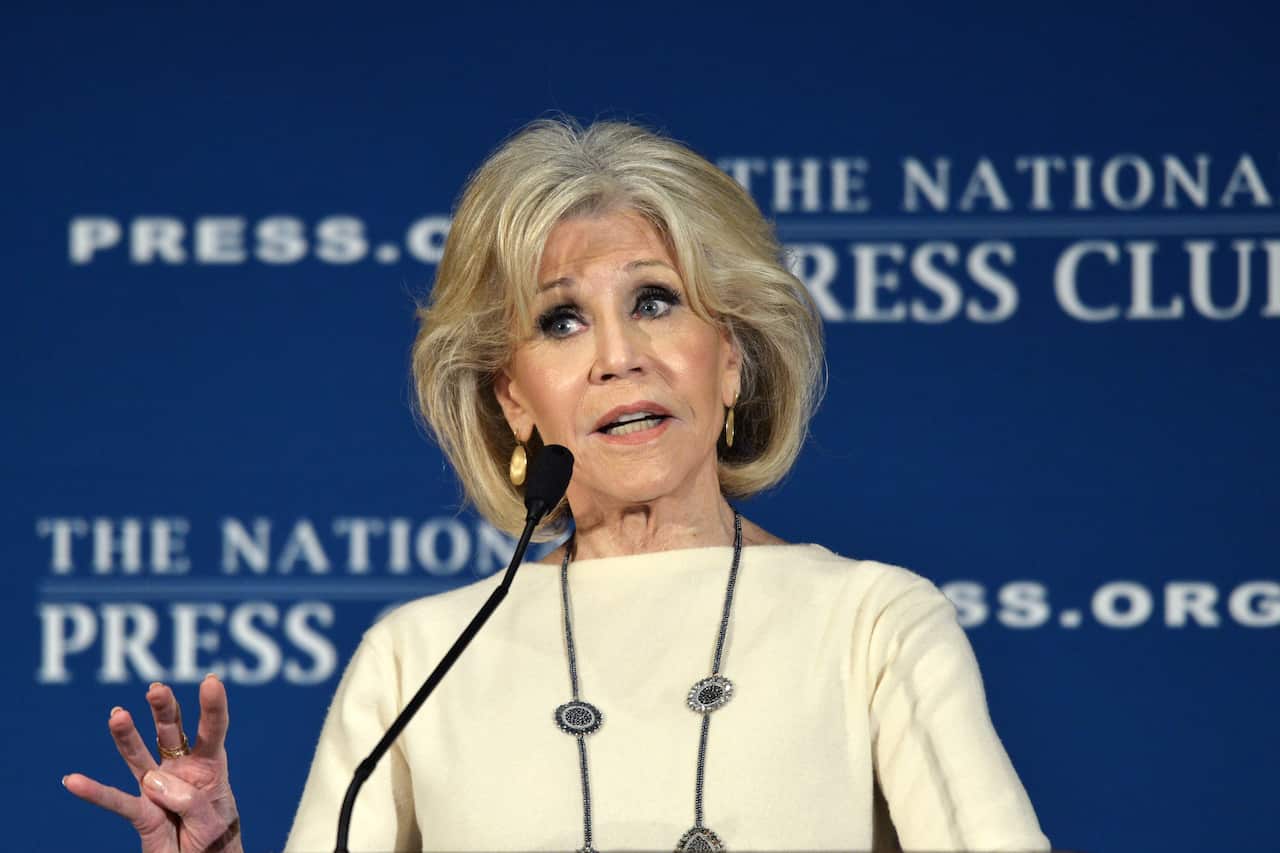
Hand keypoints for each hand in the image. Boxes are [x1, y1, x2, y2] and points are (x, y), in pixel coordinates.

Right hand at [63, 674, 242, 852]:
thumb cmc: (216, 841)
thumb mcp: (213, 822)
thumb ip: (190, 801)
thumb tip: (153, 782)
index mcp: (209, 766)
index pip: (212, 731)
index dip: (212, 707)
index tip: (210, 681)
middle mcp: (180, 770)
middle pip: (171, 733)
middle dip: (164, 710)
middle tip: (156, 689)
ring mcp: (157, 788)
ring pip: (140, 756)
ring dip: (128, 736)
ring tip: (118, 715)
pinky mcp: (140, 813)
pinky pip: (116, 801)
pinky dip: (94, 793)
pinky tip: (72, 781)